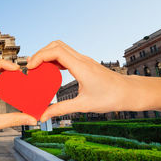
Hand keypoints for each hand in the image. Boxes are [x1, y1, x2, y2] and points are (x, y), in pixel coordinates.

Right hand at [26, 40, 141, 121]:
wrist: (129, 92)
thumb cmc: (110, 98)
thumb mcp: (83, 106)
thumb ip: (60, 109)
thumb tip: (42, 116)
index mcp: (81, 67)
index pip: (56, 52)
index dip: (39, 57)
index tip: (30, 68)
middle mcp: (81, 59)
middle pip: (55, 45)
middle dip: (40, 53)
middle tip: (31, 67)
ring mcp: (83, 59)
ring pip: (60, 47)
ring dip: (46, 54)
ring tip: (37, 68)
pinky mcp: (84, 63)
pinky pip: (66, 54)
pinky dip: (54, 58)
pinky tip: (50, 71)